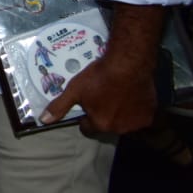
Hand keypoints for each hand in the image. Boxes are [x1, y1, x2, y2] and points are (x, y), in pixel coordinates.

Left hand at [40, 50, 156, 134]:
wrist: (128, 63)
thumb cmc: (99, 76)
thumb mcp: (74, 90)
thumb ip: (60, 106)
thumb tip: (44, 120)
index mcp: (100, 124)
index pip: (87, 128)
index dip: (85, 116)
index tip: (87, 105)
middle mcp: (119, 128)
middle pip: (106, 125)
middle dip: (103, 114)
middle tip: (102, 96)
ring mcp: (136, 123)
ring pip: (123, 122)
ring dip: (119, 113)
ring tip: (116, 94)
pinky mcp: (149, 116)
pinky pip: (139, 116)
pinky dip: (135, 109)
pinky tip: (130, 95)